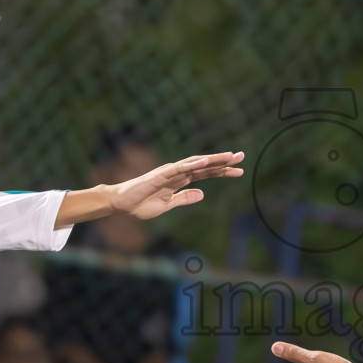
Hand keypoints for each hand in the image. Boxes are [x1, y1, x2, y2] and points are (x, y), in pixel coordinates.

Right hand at [108, 152, 244, 220]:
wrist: (121, 204)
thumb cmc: (141, 204)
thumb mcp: (168, 205)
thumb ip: (184, 199)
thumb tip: (202, 195)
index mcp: (180, 180)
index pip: (205, 173)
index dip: (222, 171)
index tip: (239, 171)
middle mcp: (177, 173)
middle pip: (204, 165)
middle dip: (223, 161)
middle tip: (242, 156)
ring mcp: (169, 172)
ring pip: (194, 163)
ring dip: (212, 159)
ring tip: (229, 156)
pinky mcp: (160, 175)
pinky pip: (179, 169)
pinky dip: (192, 165)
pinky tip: (205, 162)